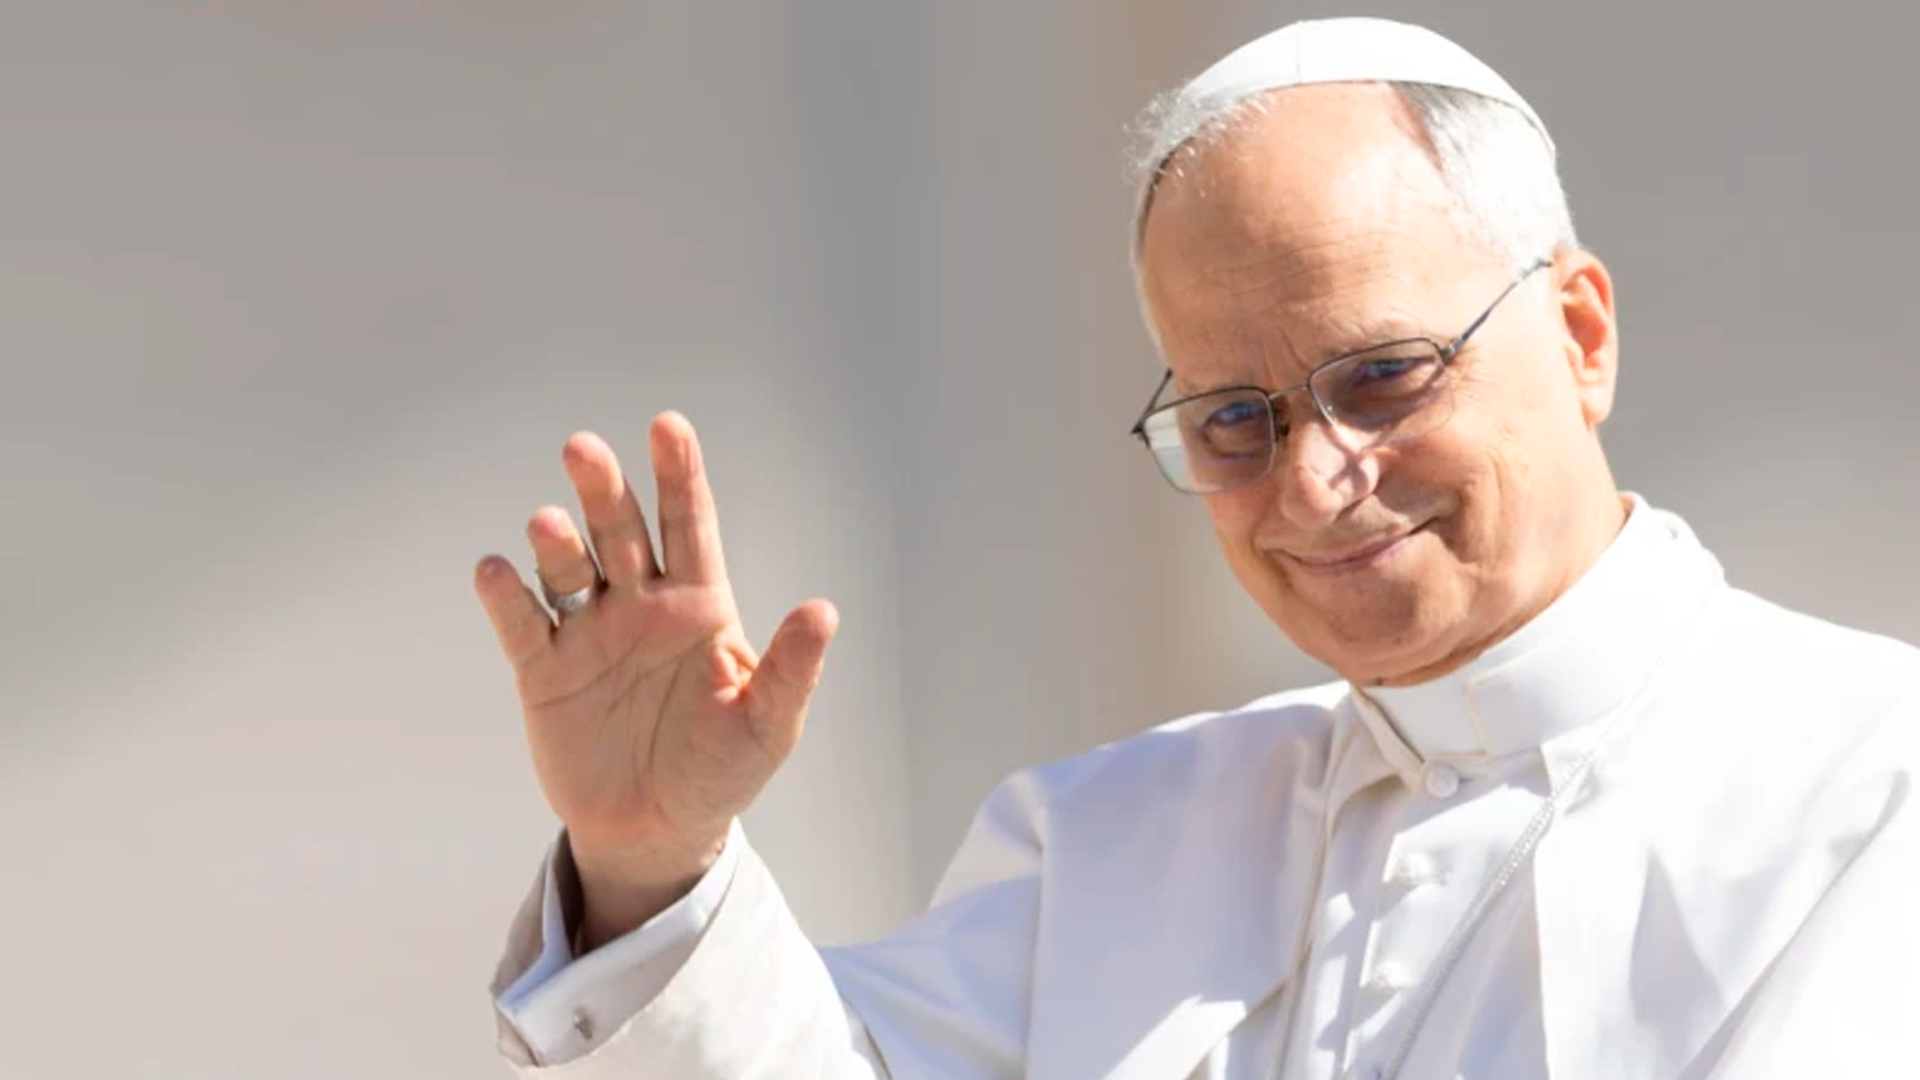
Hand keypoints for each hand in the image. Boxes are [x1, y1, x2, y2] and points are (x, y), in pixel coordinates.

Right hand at [473, 413, 837, 946]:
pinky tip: (496, 571)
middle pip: (622, 532)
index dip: (680, 476)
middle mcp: (641, 605)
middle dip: (605, 489)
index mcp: (699, 605)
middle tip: (583, 449)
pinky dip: (506, 597)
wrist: (657, 832)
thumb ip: (791, 668)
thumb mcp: (767, 725)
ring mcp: (590, 634)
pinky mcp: (545, 672)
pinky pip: (522, 626)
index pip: (691, 525)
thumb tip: (823, 610)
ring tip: (548, 523)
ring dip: (557, 541)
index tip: (669, 428)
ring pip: (570, 569)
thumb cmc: (721, 771)